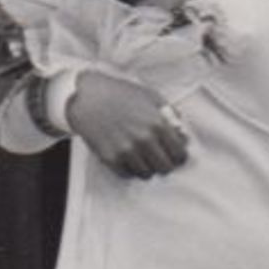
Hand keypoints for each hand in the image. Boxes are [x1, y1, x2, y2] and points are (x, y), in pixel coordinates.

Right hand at [67, 71, 188, 178]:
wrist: (86, 97)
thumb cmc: (119, 94)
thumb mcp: (150, 96)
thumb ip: (170, 114)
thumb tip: (182, 134)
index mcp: (157, 123)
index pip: (179, 154)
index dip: (179, 156)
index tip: (174, 155)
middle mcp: (143, 139)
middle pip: (165, 168)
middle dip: (164, 163)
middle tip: (159, 158)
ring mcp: (126, 150)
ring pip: (147, 174)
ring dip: (146, 167)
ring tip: (141, 156)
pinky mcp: (110, 158)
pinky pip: (127, 174)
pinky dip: (130, 169)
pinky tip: (127, 158)